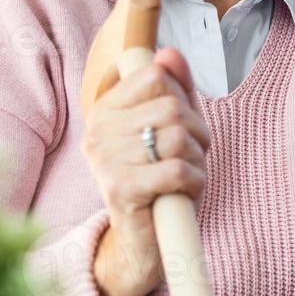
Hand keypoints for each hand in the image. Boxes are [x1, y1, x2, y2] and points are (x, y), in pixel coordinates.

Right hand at [83, 47, 208, 295]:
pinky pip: (176, 169)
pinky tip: (185, 191)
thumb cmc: (160, 179)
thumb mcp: (170, 128)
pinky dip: (194, 180)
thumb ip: (173, 88)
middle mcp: (97, 131)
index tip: (182, 124)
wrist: (142, 242)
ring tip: (186, 174)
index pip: (154, 74)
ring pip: (178, 137)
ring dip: (197, 158)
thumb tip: (170, 53)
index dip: (182, 96)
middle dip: (197, 131)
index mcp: (105, 110)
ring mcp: (105, 160)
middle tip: (192, 154)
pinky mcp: (120, 190)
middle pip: (172, 106)